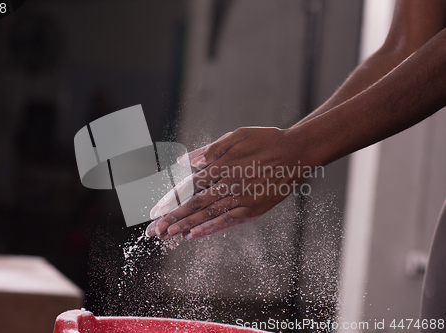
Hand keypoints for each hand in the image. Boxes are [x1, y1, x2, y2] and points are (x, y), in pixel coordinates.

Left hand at [145, 127, 312, 239]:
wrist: (297, 152)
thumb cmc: (266, 140)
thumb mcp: (237, 135)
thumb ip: (211, 149)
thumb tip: (186, 161)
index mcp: (220, 164)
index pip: (187, 185)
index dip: (169, 199)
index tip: (153, 211)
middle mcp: (227, 182)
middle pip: (192, 203)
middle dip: (170, 218)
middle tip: (152, 231)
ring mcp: (239, 197)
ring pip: (206, 214)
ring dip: (183, 226)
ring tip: (165, 236)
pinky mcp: (252, 208)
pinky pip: (226, 220)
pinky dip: (209, 228)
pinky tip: (193, 236)